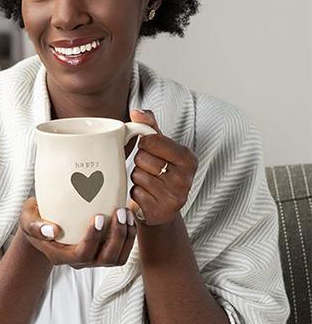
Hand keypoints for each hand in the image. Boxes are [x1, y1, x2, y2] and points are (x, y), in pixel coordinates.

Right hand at [19, 197, 135, 268]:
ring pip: (117, 258)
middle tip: (119, 212)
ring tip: (127, 213)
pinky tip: (130, 215)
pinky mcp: (103, 251)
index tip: (98, 217)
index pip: (81, 254)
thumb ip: (34, 225)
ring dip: (127, 237)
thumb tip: (53, 231)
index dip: (93, 239)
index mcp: (60, 256)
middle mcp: (79, 261)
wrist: (43, 223)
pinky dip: (130, 235)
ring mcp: (93, 258)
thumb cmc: (35, 219)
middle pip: (105, 259)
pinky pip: (122, 251)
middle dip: (116, 237)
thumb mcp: (27, 218)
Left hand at [128, 109, 197, 226]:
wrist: (162, 209)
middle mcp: (185, 179)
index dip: (145, 144)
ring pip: (137, 175)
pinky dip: (136, 193)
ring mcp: (173, 198)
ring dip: (137, 178)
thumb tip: (136, 111)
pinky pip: (135, 193)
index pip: (152, 140)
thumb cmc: (161, 172)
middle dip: (140, 162)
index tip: (149, 149)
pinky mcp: (159, 212)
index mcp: (189, 158)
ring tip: (148, 182)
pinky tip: (146, 195)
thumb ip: (150, 126)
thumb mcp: (160, 147)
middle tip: (149, 169)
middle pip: (142, 158)